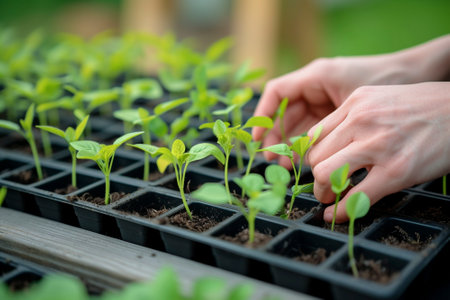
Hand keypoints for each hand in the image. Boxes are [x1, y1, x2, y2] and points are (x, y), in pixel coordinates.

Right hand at [252, 54, 417, 167]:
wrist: (415, 75)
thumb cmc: (387, 79)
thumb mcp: (353, 100)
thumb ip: (327, 125)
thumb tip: (305, 154)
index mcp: (316, 76)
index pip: (277, 92)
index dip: (263, 115)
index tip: (257, 138)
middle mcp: (315, 88)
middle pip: (285, 113)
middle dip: (275, 136)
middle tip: (272, 160)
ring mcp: (325, 101)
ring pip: (297, 124)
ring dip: (288, 144)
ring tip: (285, 166)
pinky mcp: (335, 114)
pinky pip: (313, 131)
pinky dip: (306, 146)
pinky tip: (301, 162)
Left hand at [307, 82, 449, 222]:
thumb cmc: (423, 108)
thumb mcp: (380, 100)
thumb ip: (354, 119)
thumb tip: (331, 146)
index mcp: (355, 103)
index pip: (313, 135)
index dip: (312, 157)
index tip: (318, 167)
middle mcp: (361, 121)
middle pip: (314, 157)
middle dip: (315, 177)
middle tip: (324, 186)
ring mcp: (378, 146)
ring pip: (325, 174)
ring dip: (323, 193)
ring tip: (330, 198)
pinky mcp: (396, 170)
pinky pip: (356, 196)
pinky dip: (342, 211)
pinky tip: (339, 214)